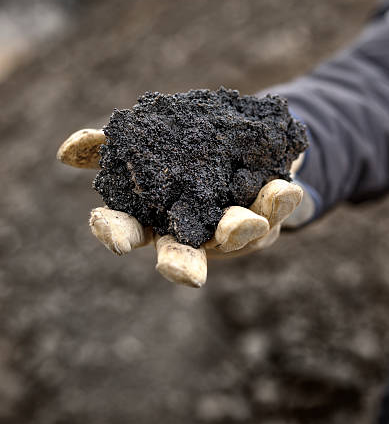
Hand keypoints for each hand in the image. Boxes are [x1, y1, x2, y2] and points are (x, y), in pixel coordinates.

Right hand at [57, 129, 303, 286]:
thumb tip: (67, 152)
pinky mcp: (268, 213)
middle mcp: (191, 231)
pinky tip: (287, 189)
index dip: (116, 233)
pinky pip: (275, 207)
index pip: (128, 230)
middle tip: (184, 275)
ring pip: (233, 235)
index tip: (113, 235)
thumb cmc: (185, 158)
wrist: (243, 150)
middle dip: (181, 265)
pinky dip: (280, 199)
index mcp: (155, 216)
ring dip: (238, 230)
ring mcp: (231, 225)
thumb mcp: (148, 148)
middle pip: (181, 255)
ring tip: (245, 223)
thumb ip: (111, 150)